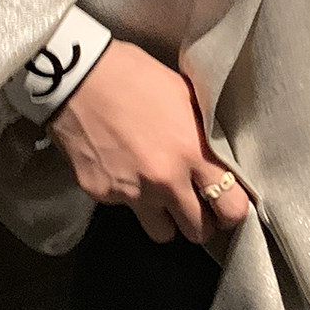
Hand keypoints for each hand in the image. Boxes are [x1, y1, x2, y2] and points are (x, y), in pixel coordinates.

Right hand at [46, 38, 251, 244]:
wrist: (77, 77)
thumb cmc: (137, 77)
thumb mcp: (186, 98)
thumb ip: (204, 136)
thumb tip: (220, 158)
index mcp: (194, 154)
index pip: (231, 208)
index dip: (232, 210)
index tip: (228, 204)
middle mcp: (166, 181)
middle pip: (198, 232)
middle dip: (201, 222)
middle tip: (196, 206)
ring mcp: (132, 192)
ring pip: (162, 233)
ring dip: (167, 220)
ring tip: (162, 198)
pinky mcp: (102, 194)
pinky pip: (126, 211)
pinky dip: (130, 198)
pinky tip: (124, 170)